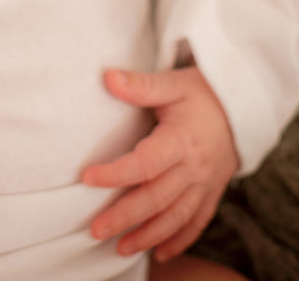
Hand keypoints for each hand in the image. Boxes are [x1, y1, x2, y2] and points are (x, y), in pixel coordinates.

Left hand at [82, 66, 238, 262]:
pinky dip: (179, 240)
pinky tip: (159, 253)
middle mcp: (194, 168)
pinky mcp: (211, 192)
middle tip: (96, 229)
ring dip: (148, 236)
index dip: (116, 173)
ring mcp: (205, 184)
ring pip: (176, 217)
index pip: (145, 163)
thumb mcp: (173, 83)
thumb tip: (108, 77)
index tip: (87, 178)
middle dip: (125, 217)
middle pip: (157, 199)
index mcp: (181, 141)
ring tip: (120, 248)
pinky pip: (196, 222)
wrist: (243, 107)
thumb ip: (141, 85)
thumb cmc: (202, 93)